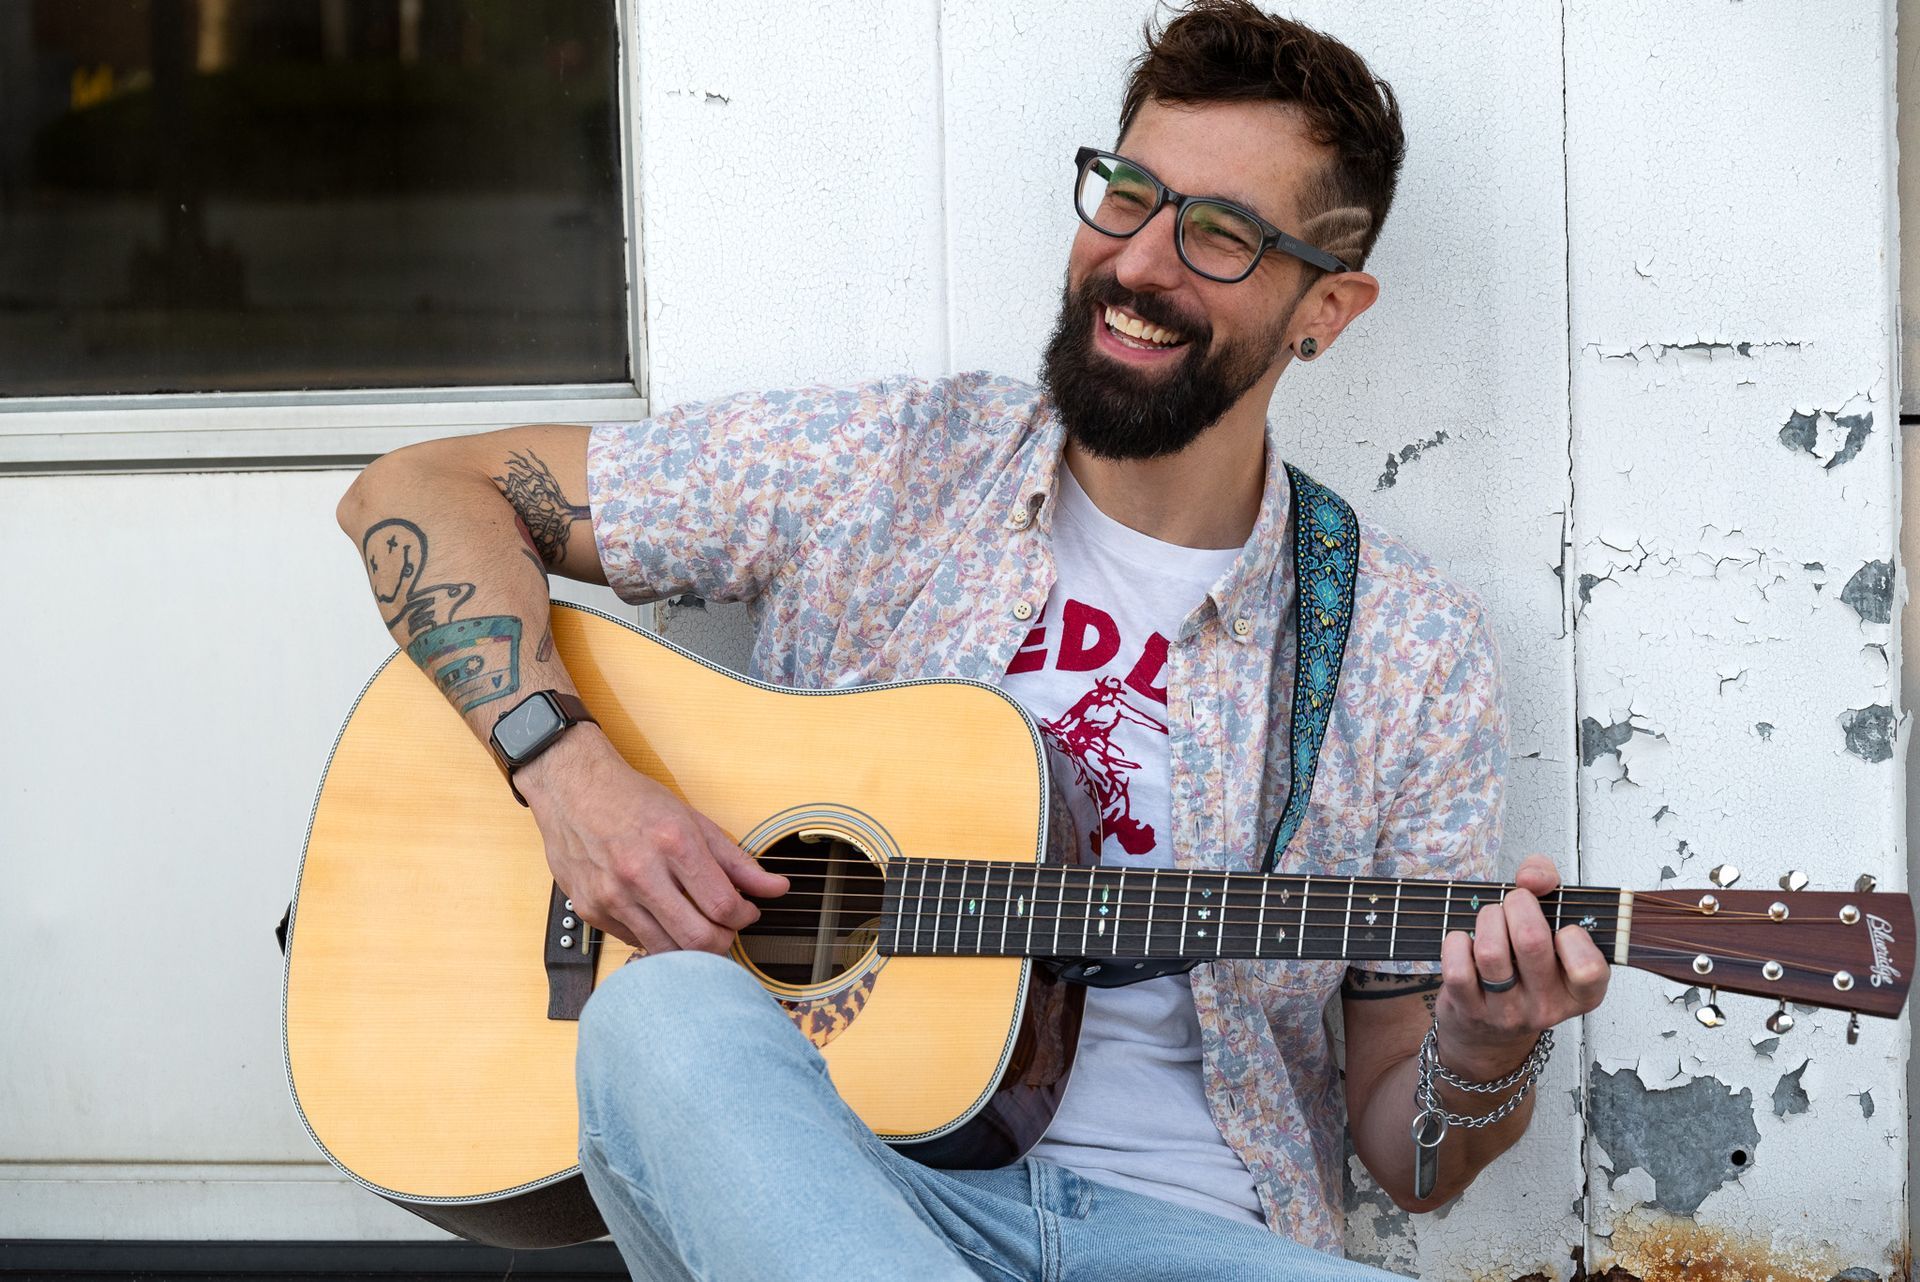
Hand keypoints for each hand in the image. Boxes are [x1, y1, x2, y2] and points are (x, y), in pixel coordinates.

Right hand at [515, 724, 789, 953]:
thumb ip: (737, 861)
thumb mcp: (693, 821)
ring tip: (699, 929)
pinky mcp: (591, 911)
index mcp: (673, 844)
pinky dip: (657, 938)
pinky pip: (636, 943)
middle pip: (698, 938)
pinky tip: (663, 918)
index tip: (747, 912)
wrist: (572, 789)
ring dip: (691, 949)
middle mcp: (640, 873)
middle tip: (726, 931)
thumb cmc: (634, 801)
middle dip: (723, 943)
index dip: (744, 917)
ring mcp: (611, 896)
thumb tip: (776, 888)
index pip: (723, 905)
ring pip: (666, 951)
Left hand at [1435, 854, 1608, 1078]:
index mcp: (1581, 992)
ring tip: (1490, 919)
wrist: (1489, 1031)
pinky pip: (1457, 968)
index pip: (1589, 968)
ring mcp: (1507, 1012)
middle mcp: (1547, 1007)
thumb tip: (1532, 876)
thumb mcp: (1551, 924)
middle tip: (1515, 903)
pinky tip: (1464, 942)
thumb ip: (1548, 882)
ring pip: (1491, 952)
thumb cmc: (1525, 966)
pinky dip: (1455, 943)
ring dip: (1486, 919)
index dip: (1573, 936)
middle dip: (1517, 904)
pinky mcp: (1470, 1011)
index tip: (1562, 928)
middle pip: (1531, 942)